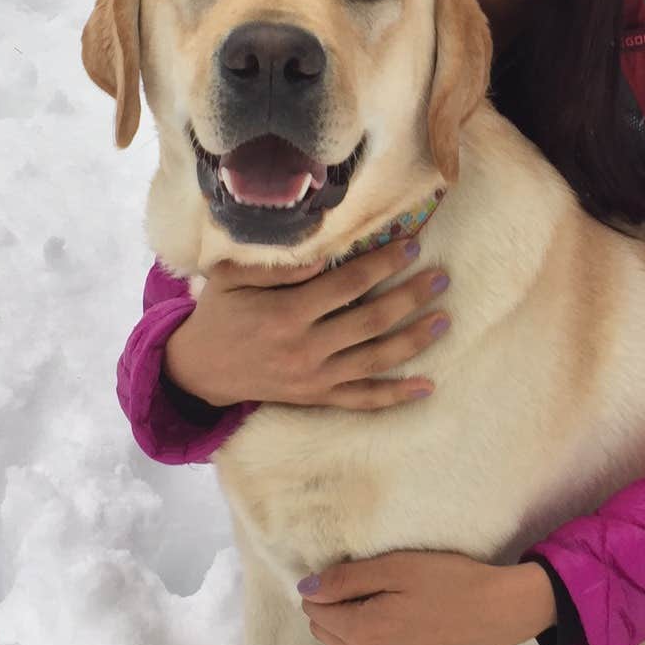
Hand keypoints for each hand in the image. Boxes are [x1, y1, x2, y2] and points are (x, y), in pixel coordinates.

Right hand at [162, 239, 450, 410]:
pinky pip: (362, 399)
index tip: (411, 245)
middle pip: (371, 320)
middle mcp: (305, 348)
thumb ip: (277, 267)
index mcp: (286, 314)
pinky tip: (427, 386)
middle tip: (441, 278)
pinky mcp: (316, 397)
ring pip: (375, 359)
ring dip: (414, 340)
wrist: (200, 371)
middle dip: (411, 297)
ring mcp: (314, 377)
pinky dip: (396, 395)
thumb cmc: (220, 314)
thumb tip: (324, 257)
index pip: (348, 284)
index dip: (383, 264)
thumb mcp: (233, 279)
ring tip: (444, 319)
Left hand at [298, 553, 557, 644]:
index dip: (328, 590)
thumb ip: (345, 579)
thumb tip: (305, 590)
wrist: (497, 611)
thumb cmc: (449, 581)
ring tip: (374, 621)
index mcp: (363, 632)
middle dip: (336, 614)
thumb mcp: (397, 566)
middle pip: (325, 637)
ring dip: (344, 642)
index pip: (316, 611)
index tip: (354, 580)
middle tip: (369, 595)